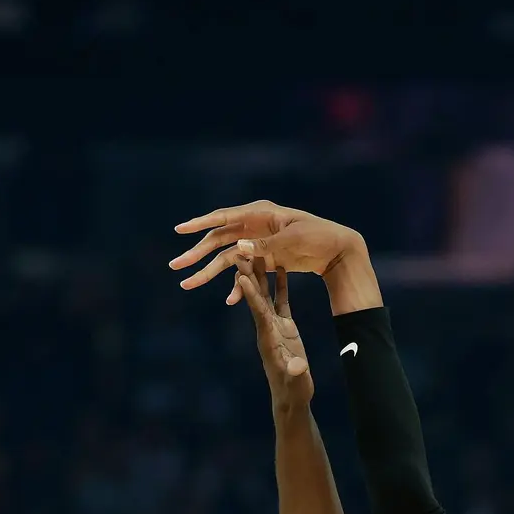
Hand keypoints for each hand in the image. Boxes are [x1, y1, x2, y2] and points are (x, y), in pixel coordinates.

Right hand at [170, 200, 360, 290]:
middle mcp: (254, 226)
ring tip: (188, 284)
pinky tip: (229, 300)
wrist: (338, 249)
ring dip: (208, 272)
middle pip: (218, 241)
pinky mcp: (265, 259)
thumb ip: (265, 246)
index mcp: (259, 214)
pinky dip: (238, 286)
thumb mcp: (293, 241)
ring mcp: (258, 243)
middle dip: (196, 254)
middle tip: (175, 266)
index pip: (223, 218)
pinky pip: (245, 273)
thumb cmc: (319, 237)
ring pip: (227, 259)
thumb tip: (238, 247)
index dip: (200, 224)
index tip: (179, 230)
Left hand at [234, 256, 312, 408]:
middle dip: (248, 274)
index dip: (250, 294)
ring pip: (265, 294)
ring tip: (258, 248)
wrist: (292, 398)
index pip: (258, 312)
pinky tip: (281, 266)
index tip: (242, 274)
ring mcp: (275, 326)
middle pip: (255, 297)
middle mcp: (267, 328)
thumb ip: (296, 372)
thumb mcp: (296, 382)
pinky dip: (280, 284)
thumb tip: (297, 366)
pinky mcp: (285, 327)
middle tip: (241, 249)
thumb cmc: (294, 392)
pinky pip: (280, 300)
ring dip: (261, 272)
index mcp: (268, 339)